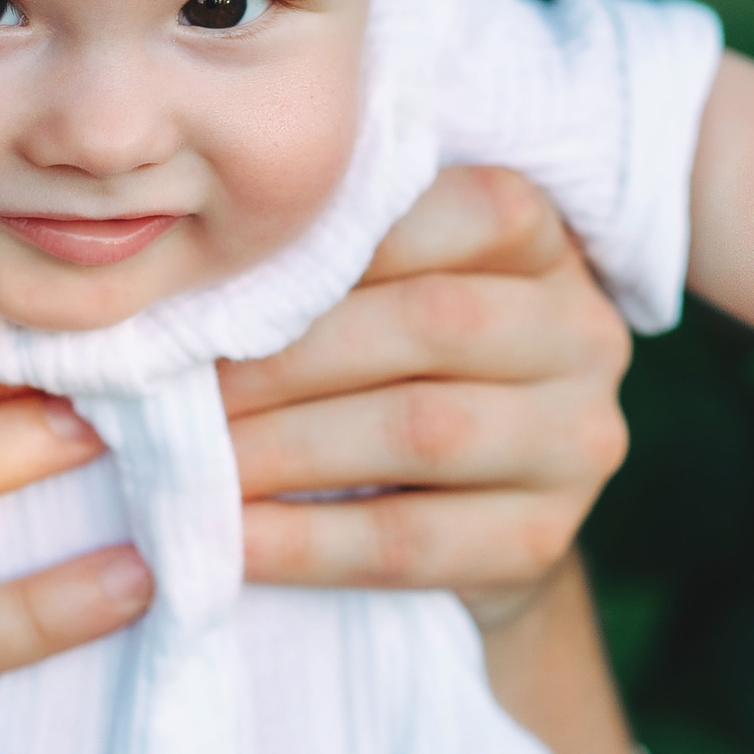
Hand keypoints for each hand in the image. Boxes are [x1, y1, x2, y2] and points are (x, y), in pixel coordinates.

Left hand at [218, 165, 631, 621]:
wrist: (471, 510)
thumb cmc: (393, 358)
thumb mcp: (383, 287)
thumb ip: (327, 257)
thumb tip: (186, 276)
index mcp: (541, 238)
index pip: (459, 211)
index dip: (336, 241)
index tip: (220, 277)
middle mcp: (580, 331)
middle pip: (431, 323)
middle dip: (286, 353)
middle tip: (173, 375)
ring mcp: (577, 441)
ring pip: (423, 429)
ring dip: (286, 445)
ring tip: (190, 453)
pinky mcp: (545, 541)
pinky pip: (413, 541)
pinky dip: (307, 540)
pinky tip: (232, 536)